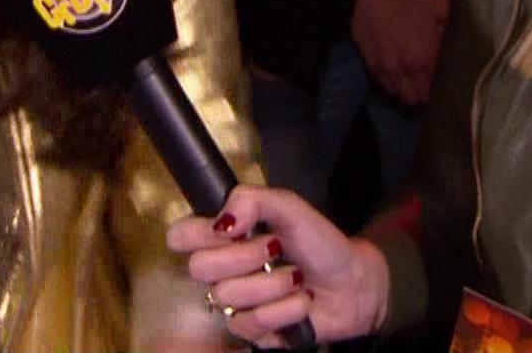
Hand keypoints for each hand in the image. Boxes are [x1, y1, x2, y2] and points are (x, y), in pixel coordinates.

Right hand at [166, 184, 388, 347]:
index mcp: (224, 235)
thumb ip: (251, 200)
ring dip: (273, 283)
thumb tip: (222, 222)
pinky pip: (252, 323)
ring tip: (295, 277)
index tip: (233, 231)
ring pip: (228, 296)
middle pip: (200, 267)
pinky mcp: (252, 331)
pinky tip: (300, 300)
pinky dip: (286, 308)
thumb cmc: (319, 242)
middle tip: (274, 249)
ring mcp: (235, 302)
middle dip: (246, 256)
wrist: (351, 282)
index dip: (198, 234)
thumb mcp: (289, 207)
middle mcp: (223, 269)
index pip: (180, 235)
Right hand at [351, 0, 448, 105]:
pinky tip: (400, 74)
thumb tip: (469, 28)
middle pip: (423, 98)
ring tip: (417, 80)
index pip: (441, 86)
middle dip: (430, 92)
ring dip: (412, 91)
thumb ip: (454, 18)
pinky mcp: (373, 67)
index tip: (450, 77)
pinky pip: (388, 89)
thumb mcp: (436, 1)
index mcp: (427, 56)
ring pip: (405, 97)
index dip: (447, 84)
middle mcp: (408, 69)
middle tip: (434, 80)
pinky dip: (395, 86)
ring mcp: (388, 71)